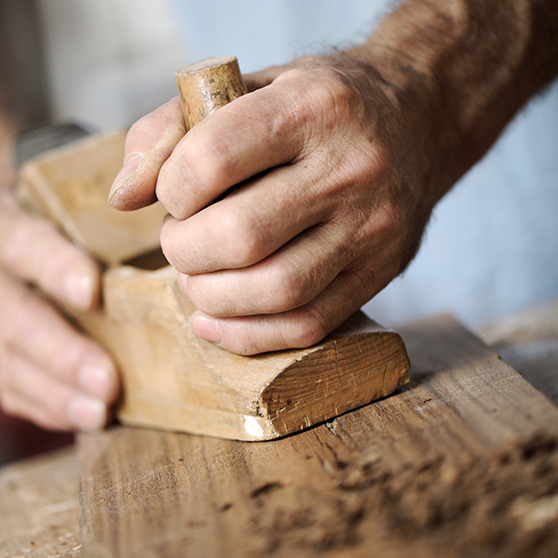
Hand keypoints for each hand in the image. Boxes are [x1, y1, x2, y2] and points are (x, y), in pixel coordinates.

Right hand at [0, 190, 118, 429]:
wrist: (6, 249)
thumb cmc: (54, 223)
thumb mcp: (57, 210)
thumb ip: (87, 227)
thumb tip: (155, 229)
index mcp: (4, 227)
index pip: (24, 243)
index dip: (55, 266)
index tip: (90, 291)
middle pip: (13, 317)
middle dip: (61, 354)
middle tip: (108, 382)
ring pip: (5, 361)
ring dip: (54, 393)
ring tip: (98, 411)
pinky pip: (5, 385)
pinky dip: (43, 404)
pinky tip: (79, 414)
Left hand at [108, 55, 438, 354]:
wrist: (419, 121)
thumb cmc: (320, 106)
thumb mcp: (250, 87)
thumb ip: (172, 130)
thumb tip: (123, 197)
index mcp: (313, 106)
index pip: (212, 159)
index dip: (171, 190)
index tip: (174, 196)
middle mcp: (351, 167)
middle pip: (240, 236)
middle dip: (185, 252)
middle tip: (180, 244)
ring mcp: (372, 227)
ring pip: (275, 290)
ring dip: (212, 298)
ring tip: (197, 281)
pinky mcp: (380, 272)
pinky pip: (307, 325)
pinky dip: (248, 336)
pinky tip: (217, 321)